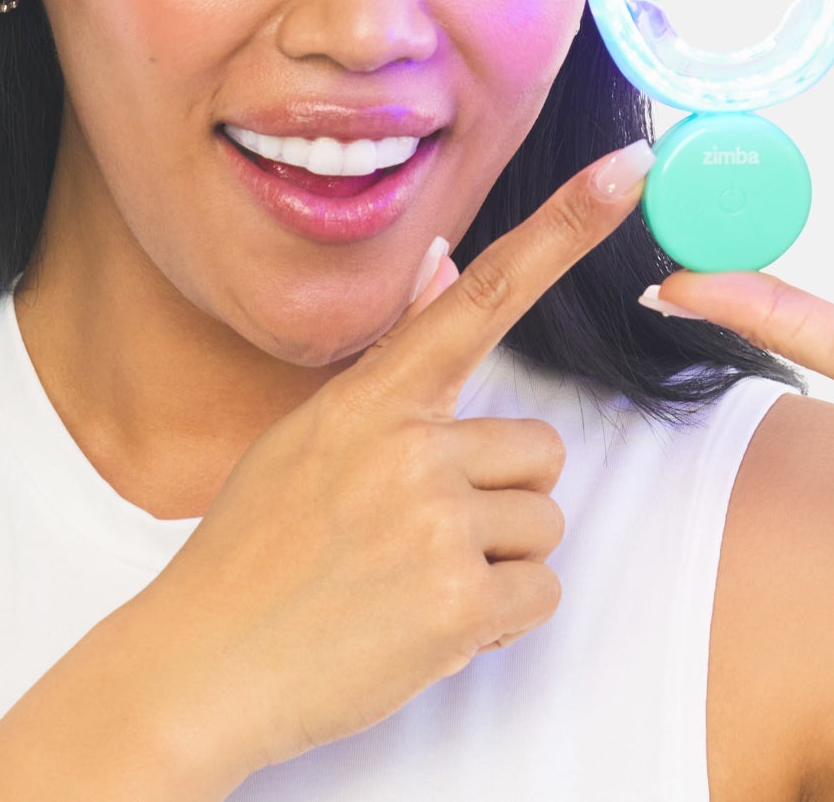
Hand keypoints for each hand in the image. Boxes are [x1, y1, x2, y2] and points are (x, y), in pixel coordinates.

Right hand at [130, 139, 651, 784]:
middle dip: (499, 498)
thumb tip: (444, 266)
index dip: (567, 225)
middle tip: (417, 535)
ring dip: (497, 560)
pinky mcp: (456, 603)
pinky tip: (426, 625)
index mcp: (375, 395)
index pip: (487, 291)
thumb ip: (394, 357)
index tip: (629, 168)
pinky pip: (539, 596)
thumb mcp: (312, 431)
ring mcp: (435, 522)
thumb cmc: (257, 544)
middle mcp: (412, 444)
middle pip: (541, 450)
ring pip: (545, 523)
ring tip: (412, 580)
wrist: (203, 664)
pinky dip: (498, 621)